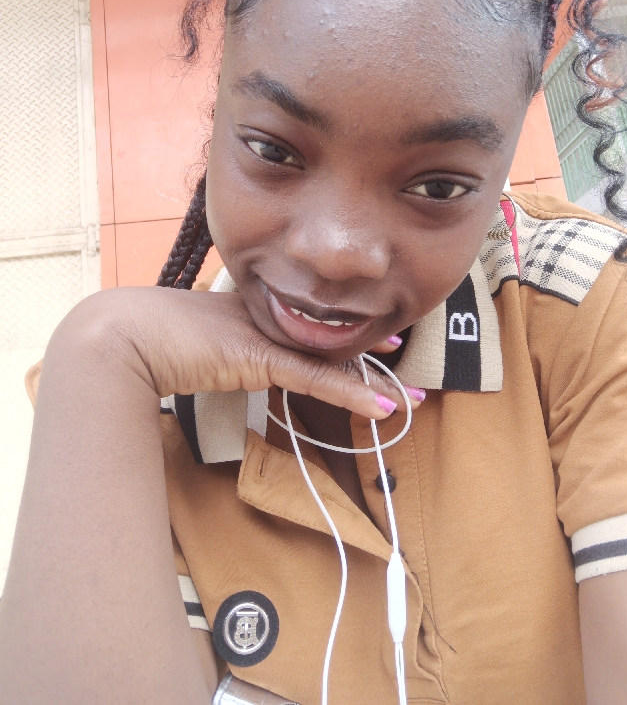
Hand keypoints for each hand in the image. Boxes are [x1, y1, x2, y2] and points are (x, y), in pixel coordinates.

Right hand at [62, 286, 410, 418]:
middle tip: (403, 355)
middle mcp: (267, 319)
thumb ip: (219, 349)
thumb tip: (226, 361)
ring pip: (332, 359)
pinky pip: (318, 379)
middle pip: (329, 338)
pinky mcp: (263, 357)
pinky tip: (382, 408)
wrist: (122, 338)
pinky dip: (352, 396)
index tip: (371, 340)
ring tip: (410, 395)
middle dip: (370, 351)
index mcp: (252, 314)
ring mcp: (267, 335)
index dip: (342, 334)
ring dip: (373, 382)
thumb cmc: (147, 341)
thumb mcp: (195, 345)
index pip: (307, 325)